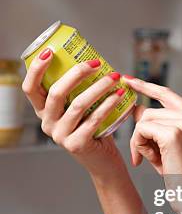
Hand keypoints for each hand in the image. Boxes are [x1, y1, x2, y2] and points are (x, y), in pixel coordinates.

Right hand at [22, 49, 126, 176]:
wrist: (103, 161)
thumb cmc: (94, 128)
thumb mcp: (80, 108)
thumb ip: (78, 90)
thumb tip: (92, 60)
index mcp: (44, 111)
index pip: (30, 88)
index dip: (36, 69)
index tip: (50, 52)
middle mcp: (47, 123)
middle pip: (56, 92)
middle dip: (77, 73)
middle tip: (96, 63)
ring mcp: (60, 136)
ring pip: (78, 104)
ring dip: (98, 87)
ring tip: (114, 77)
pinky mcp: (76, 144)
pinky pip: (93, 119)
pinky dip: (108, 104)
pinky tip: (119, 95)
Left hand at [124, 76, 181, 181]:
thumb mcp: (169, 146)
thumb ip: (157, 126)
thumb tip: (136, 108)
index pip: (167, 93)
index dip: (146, 86)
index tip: (128, 80)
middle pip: (150, 111)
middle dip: (140, 133)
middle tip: (142, 156)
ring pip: (144, 121)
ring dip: (139, 141)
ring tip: (149, 159)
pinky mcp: (173, 134)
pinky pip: (141, 131)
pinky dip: (138, 146)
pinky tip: (145, 160)